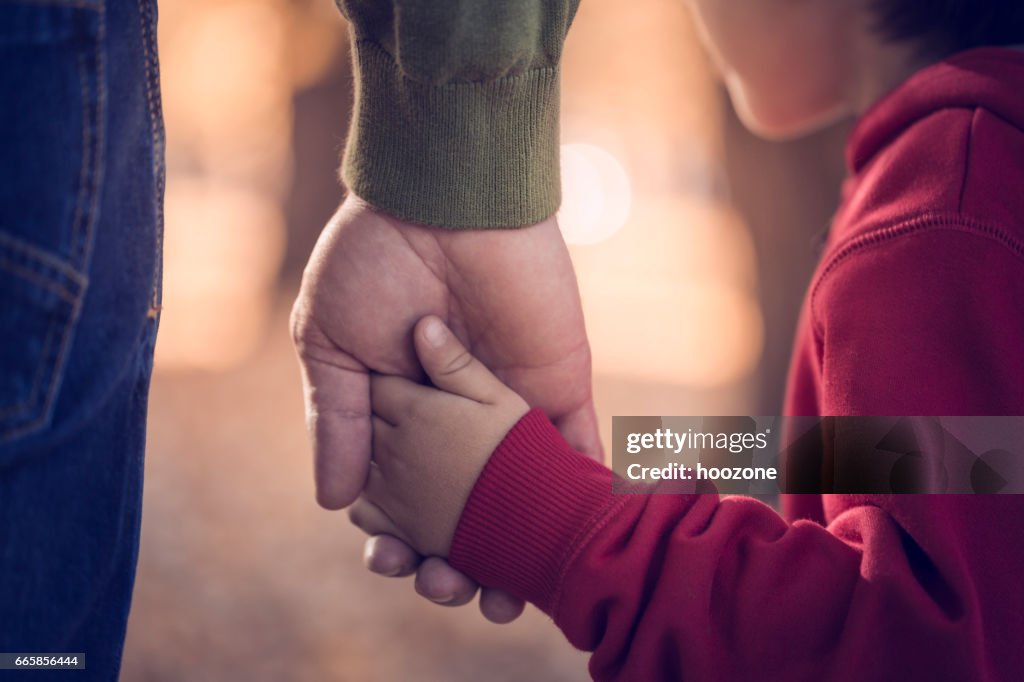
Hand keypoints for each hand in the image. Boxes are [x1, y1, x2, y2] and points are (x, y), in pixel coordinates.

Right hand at [291, 195, 600, 620]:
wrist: (443, 198)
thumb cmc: (374, 260)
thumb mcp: (329, 340)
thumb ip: (338, 420)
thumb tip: (334, 505)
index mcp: (399, 409)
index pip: (398, 493)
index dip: (392, 537)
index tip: (388, 565)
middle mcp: (455, 416)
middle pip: (460, 508)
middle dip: (453, 557)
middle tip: (447, 588)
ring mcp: (509, 405)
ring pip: (517, 496)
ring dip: (515, 549)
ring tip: (504, 601)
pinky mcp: (556, 387)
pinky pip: (576, 451)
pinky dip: (580, 499)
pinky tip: (570, 547)